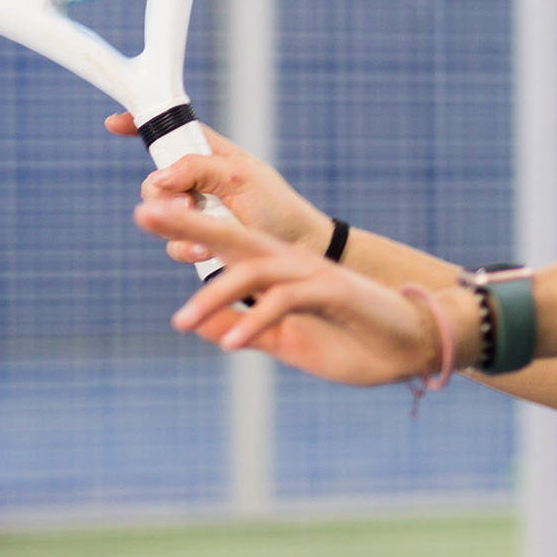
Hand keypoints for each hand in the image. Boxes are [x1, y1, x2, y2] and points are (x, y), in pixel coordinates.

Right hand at [108, 114, 322, 255]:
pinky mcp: (200, 244)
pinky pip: (174, 245)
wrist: (302, 254)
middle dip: (159, 194)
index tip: (115, 124)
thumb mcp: (242, 178)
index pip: (173, 133)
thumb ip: (198, 169)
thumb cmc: (280, 209)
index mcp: (213, 157)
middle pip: (156, 181)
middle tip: (184, 204)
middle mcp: (201, 185)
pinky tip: (204, 252)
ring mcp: (199, 216)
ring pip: (161, 216)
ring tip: (201, 233)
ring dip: (174, 224)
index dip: (142, 126)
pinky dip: (185, 248)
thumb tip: (158, 178)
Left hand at [139, 200, 465, 384]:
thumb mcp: (286, 340)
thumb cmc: (352, 341)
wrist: (411, 345)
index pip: (224, 244)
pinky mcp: (332, 293)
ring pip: (254, 270)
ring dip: (214, 293)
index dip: (187, 229)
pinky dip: (256, 323)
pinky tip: (232, 343)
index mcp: (277, 271)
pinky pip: (285, 304)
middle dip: (189, 223)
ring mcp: (311, 275)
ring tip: (180, 321)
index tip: (145, 214)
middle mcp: (290, 264)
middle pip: (232, 235)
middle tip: (145, 210)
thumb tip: (201, 324)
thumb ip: (247, 329)